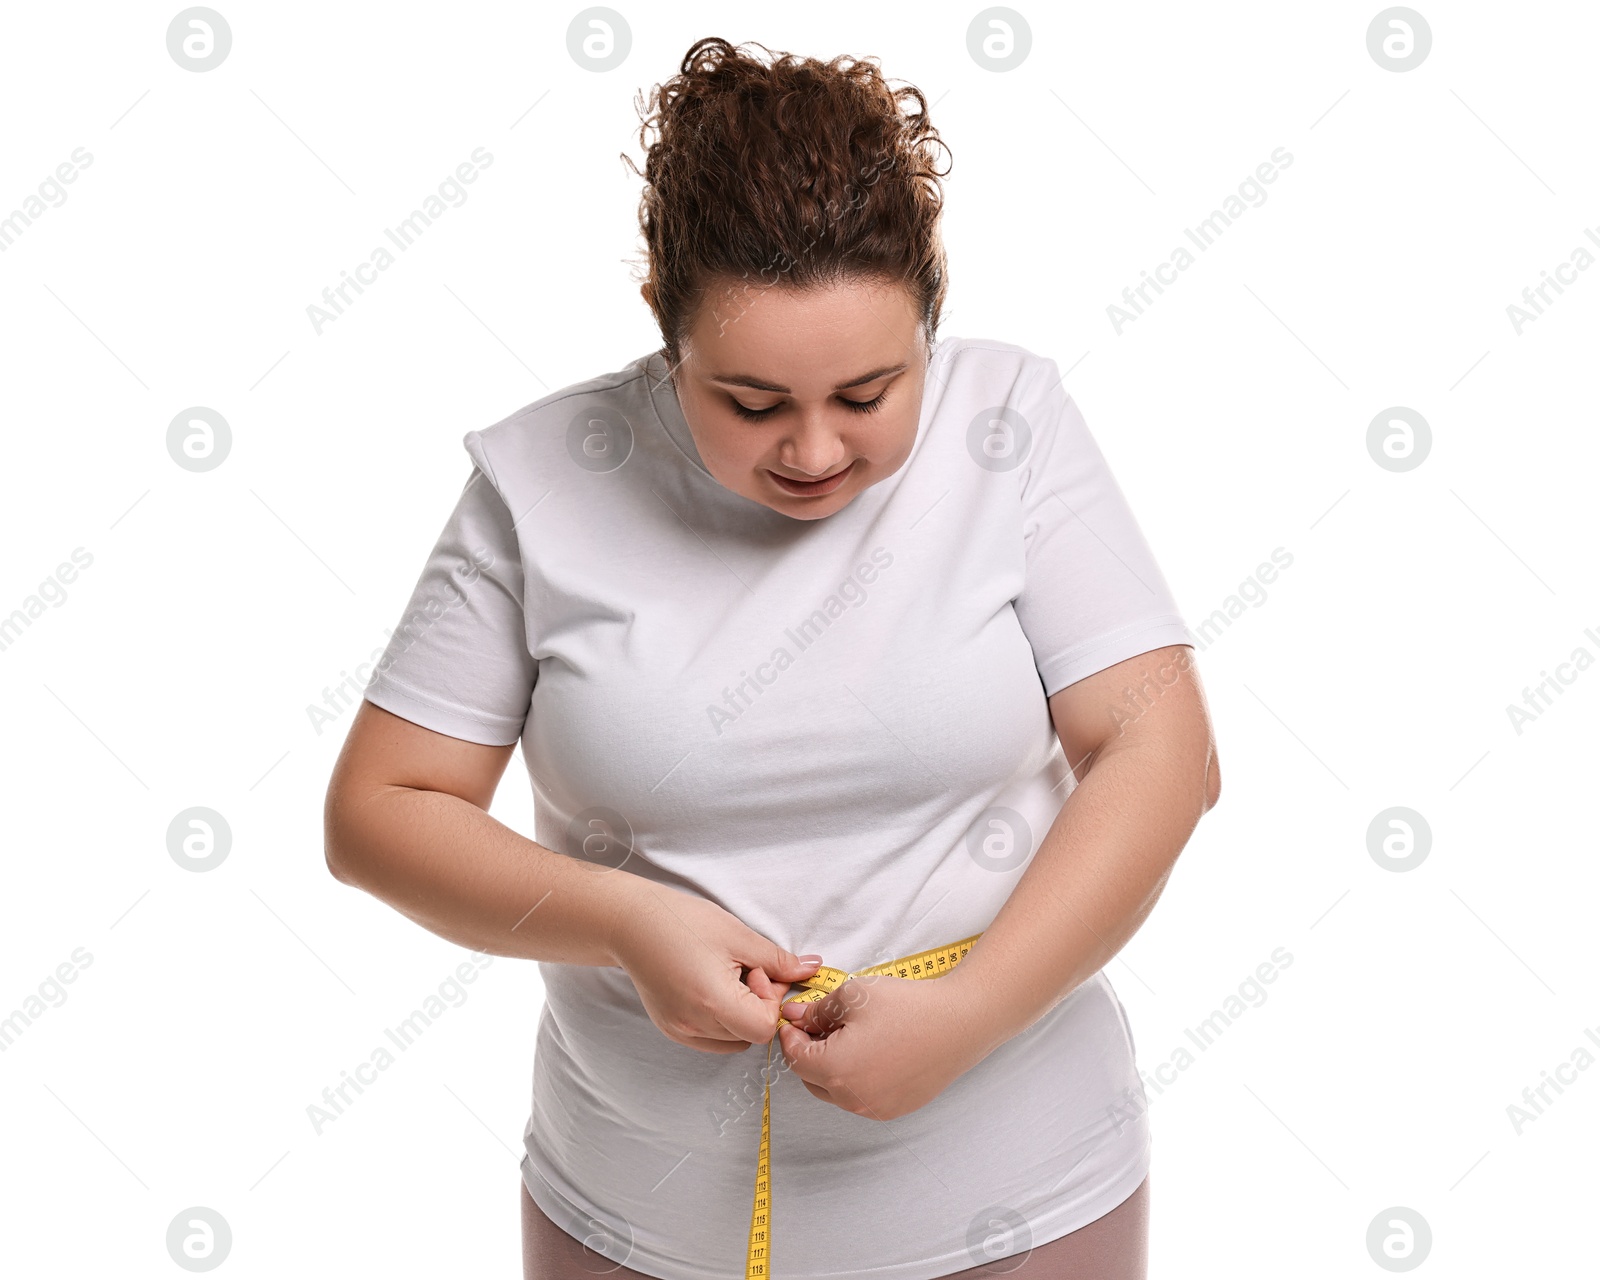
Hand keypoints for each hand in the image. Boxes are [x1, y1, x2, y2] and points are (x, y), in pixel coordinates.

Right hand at [610, 881, 821, 1053]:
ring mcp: (680, 1030)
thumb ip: (777, 959)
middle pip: (749, 1034)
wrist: (630, 923)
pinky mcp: (671, 1029)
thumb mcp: (737, 935)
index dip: (770, 1000)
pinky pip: (711, 1037)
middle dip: (759, 1004)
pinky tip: (712, 987)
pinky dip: (722, 1018)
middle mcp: (693, 1025)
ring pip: (732, 1039)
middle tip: (747, 968)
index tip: (761, 971)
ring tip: (727, 976)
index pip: (763, 1027)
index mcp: (712, 1002)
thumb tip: (811, 970)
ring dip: (741, 1013)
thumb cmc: (681, 922)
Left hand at [776, 967, 995, 1120]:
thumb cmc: (907, 1006)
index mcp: (836, 1070)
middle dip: (809, 1053)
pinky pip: (862, 1098)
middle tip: (820, 1026)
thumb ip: (817, 1010)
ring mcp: (875, 1108)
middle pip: (812, 1080)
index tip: (796, 1020)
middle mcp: (853, 1098)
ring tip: (847, 1038)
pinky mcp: (895, 1109)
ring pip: (836, 1092)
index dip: (791, 1037)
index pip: (795, 1059)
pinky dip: (856, 1079)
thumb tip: (795, 1017)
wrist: (959, 1022)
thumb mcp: (853, 996)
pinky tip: (871, 1053)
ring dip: (832, 1069)